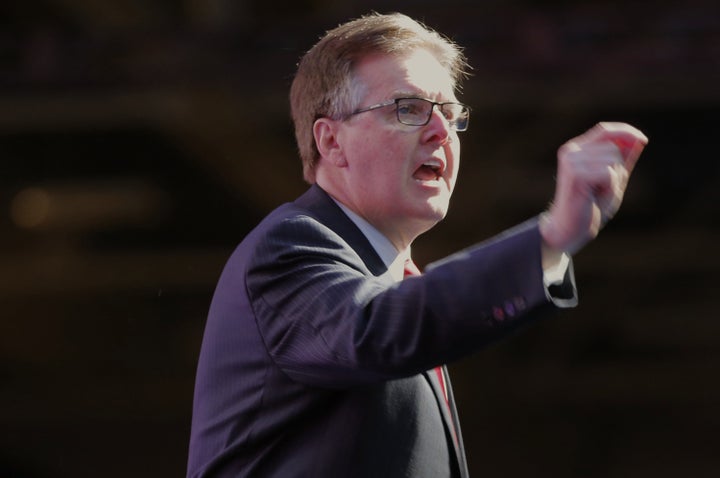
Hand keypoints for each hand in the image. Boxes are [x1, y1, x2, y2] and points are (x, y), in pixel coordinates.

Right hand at [539, 122, 647, 254]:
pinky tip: (595, 197)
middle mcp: (571, 151)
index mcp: (576, 149)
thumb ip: (622, 160)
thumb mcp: (612, 179)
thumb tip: (637, 140)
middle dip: (618, 168)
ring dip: (614, 180)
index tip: (643, 140)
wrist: (569, 230)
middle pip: (614, 146)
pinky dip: (609, 187)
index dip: (625, 132)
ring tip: (597, 193)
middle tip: (602, 188)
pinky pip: (609, 173)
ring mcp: (571, 161)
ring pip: (613, 160)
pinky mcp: (576, 174)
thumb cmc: (590, 206)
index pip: (604, 129)